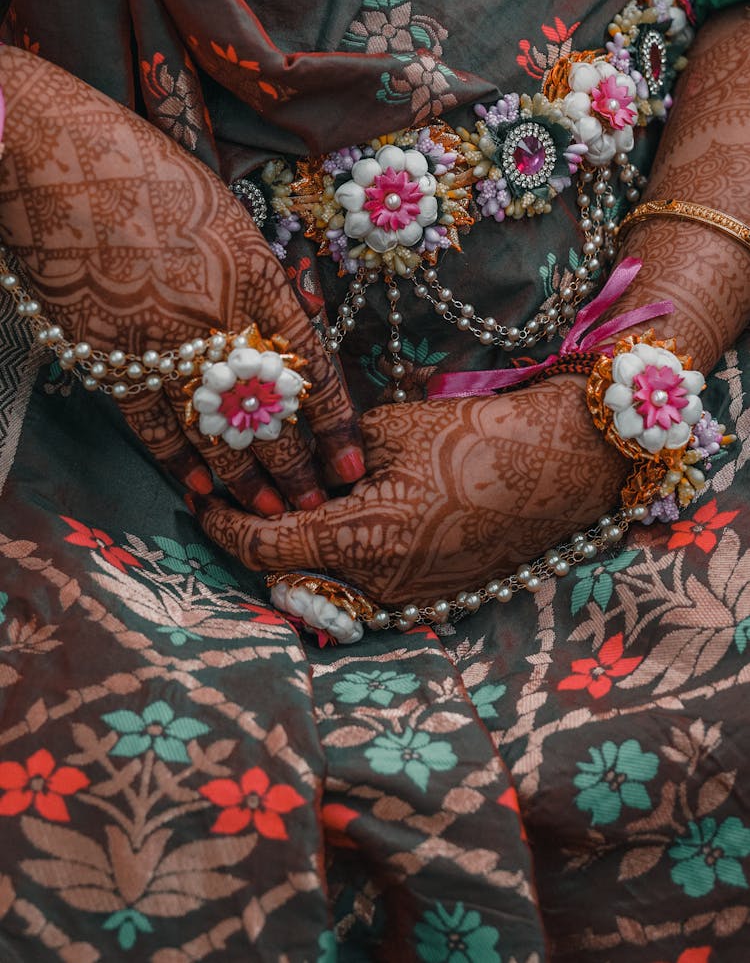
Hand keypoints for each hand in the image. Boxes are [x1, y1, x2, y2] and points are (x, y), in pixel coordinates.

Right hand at [0, 46, 364, 510]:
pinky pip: (153, 424)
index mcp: (255, 274)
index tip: (350, 459)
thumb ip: (259, 274)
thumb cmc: (144, 172)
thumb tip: (294, 321)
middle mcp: (217, 317)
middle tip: (318, 504)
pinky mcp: (109, 355)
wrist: (55, 161)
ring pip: (216, 430)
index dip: (335, 420)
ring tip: (271, 513)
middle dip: (298, 465)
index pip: (310, 365)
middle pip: (270, 410)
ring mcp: (161, 342)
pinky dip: (178, 461)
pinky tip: (201, 490)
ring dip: (247, 477)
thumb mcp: (224, 212)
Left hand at [198, 378, 629, 605]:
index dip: (222, 524)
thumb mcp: (385, 429)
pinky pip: (364, 584)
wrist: (557, 468)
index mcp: (359, 541)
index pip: (262, 547)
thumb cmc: (471, 437)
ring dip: (299, 547)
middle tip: (237, 493)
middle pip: (288, 571)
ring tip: (290, 500)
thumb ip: (324, 452)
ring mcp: (407, 598)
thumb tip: (281, 454)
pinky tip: (344, 517)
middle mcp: (377, 585)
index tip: (200, 498)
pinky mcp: (432, 597)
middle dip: (257, 535)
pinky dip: (340, 557)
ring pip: (325, 581)